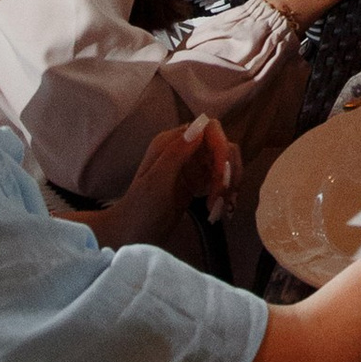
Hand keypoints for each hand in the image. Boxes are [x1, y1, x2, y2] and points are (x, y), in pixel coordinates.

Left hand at [125, 112, 239, 234]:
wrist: (132, 234)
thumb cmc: (141, 208)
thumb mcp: (156, 182)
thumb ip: (176, 153)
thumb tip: (200, 127)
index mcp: (171, 142)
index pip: (209, 129)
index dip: (221, 148)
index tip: (221, 173)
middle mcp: (185, 148)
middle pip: (222, 146)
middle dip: (227, 170)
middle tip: (221, 196)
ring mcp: (192, 165)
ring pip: (225, 163)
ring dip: (227, 183)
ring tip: (219, 206)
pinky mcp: (198, 182)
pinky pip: (221, 179)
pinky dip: (224, 192)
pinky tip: (218, 209)